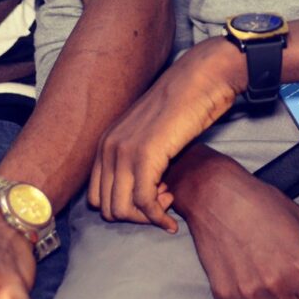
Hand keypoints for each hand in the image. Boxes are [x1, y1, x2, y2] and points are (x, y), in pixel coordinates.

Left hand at [89, 38, 242, 229]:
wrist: (201, 80)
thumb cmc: (184, 107)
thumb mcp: (150, 133)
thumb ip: (138, 158)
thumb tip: (142, 191)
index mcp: (105, 142)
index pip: (96, 197)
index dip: (125, 208)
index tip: (152, 201)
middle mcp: (108, 147)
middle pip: (106, 207)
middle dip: (135, 217)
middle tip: (162, 204)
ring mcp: (124, 151)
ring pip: (121, 210)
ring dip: (147, 218)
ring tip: (169, 203)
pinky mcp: (145, 155)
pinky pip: (144, 202)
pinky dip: (158, 217)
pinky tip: (172, 217)